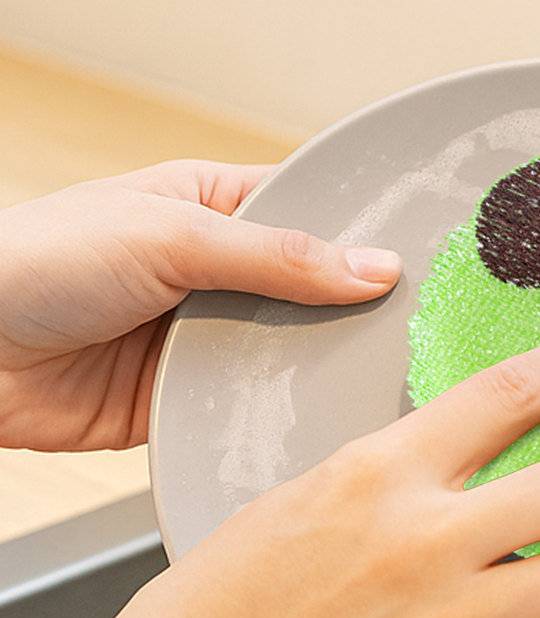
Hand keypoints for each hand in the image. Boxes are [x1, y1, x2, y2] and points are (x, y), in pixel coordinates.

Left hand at [0, 160, 400, 450]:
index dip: (363, 233)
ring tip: (382, 372)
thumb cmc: (38, 261)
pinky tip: (318, 413)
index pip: (311, 212)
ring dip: (317, 361)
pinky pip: (249, 401)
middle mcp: (217, 270)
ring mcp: (204, 334)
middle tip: (416, 326)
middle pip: (310, 287)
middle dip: (352, 307)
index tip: (423, 259)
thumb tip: (373, 267)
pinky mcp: (187, 395)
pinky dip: (277, 408)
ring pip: (288, 348)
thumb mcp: (171, 237)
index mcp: (213, 205)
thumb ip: (277, 256)